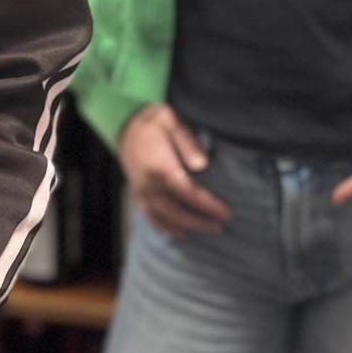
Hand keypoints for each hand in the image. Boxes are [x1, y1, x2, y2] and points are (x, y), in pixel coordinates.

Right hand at [117, 102, 229, 237]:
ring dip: (185, 227)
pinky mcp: (137, 192)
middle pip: (176, 211)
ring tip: (206, 230)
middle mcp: (149, 183)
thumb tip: (202, 164)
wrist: (125, 123)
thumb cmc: (152, 121)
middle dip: (199, 222)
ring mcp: (141, 190)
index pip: (189, 192)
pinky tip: (178, 232)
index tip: (226, 212)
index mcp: (160, 166)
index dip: (208, 205)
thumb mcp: (171, 120)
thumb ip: (187, 141)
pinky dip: (164, 227)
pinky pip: (150, 216)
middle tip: (220, 226)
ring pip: (163, 217)